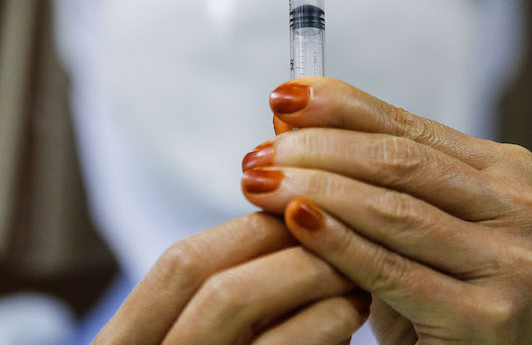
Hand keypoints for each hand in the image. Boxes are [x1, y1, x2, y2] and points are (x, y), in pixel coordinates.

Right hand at [94, 212, 370, 343]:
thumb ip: (235, 305)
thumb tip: (294, 224)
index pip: (178, 266)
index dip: (244, 228)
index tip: (304, 209)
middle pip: (199, 274)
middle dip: (276, 241)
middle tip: (341, 221)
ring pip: (229, 303)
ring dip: (303, 271)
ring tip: (353, 265)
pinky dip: (319, 322)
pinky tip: (352, 313)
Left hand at [241, 78, 531, 343]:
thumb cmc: (433, 301)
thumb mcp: (402, 227)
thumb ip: (359, 170)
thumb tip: (288, 110)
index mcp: (508, 173)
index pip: (410, 126)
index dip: (343, 107)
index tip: (286, 94)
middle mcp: (525, 210)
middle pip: (401, 162)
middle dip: (320, 151)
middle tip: (259, 154)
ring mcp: (515, 264)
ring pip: (394, 211)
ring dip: (317, 192)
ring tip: (261, 185)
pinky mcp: (492, 316)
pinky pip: (393, 269)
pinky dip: (338, 243)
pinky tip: (298, 223)